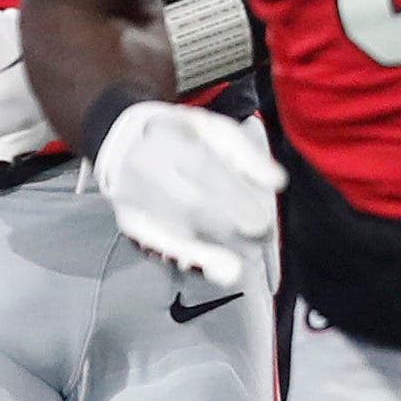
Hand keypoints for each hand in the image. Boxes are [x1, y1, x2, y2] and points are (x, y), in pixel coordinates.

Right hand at [91, 102, 285, 288]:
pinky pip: (165, 245)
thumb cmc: (178, 136)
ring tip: (250, 255)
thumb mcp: (213, 130)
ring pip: (179, 229)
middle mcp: (141, 166)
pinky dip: (197, 257)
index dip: (235, 197)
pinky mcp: (129, 221)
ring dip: (221, 246)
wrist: (123, 145)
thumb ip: (246, 153)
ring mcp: (131, 197)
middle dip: (233, 226)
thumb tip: (277, 182)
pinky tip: (224, 270)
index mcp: (165, 135)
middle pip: (192, 204)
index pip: (201, 168)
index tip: (263, 222)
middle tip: (263, 238)